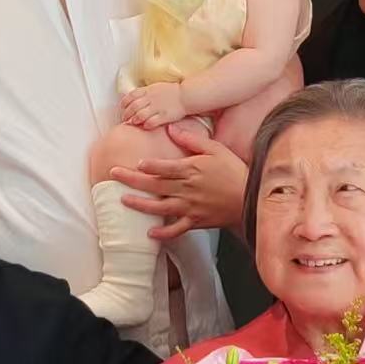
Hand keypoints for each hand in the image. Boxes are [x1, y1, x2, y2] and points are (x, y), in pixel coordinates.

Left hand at [111, 121, 248, 240]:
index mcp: (191, 169)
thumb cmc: (234, 171)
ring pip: (160, 207)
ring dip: (140, 204)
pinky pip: (176, 229)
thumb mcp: (216, 149)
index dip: (148, 165)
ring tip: (123, 201)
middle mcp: (187, 189)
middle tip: (113, 174)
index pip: (163, 167)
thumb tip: (172, 129)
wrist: (251, 198)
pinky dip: (163, 233)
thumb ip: (192, 139)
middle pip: (154, 184)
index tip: (135, 162)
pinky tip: (149, 233)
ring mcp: (190, 206)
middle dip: (132, 179)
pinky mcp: (196, 221)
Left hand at [120, 81, 186, 128]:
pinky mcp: (164, 116)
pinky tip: (144, 126)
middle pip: (133, 107)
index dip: (124, 103)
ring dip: (134, 120)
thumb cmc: (171, 92)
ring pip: (140, 115)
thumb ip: (144, 92)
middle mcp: (151, 98)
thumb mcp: (156, 87)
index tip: (122, 108)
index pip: (131, 96)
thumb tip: (133, 98)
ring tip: (132, 123)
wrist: (186, 96)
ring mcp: (157, 107)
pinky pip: (152, 122)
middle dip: (126, 114)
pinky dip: (146, 125)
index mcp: (148, 90)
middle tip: (124, 119)